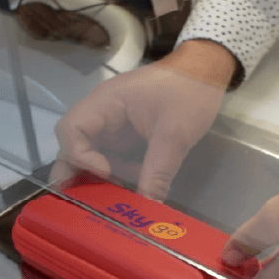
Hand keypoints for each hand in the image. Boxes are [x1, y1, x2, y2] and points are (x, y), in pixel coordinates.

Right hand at [51, 40, 238, 199]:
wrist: (207, 70)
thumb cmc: (189, 91)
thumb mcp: (175, 134)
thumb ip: (158, 172)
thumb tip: (149, 209)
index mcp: (106, 102)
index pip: (71, 129)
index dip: (80, 156)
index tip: (106, 173)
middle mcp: (103, 113)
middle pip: (75, 144)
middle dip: (80, 173)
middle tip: (89, 203)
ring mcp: (114, 124)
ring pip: (93, 154)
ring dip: (104, 176)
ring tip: (122, 194)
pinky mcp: (127, 133)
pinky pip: (113, 156)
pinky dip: (120, 172)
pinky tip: (139, 183)